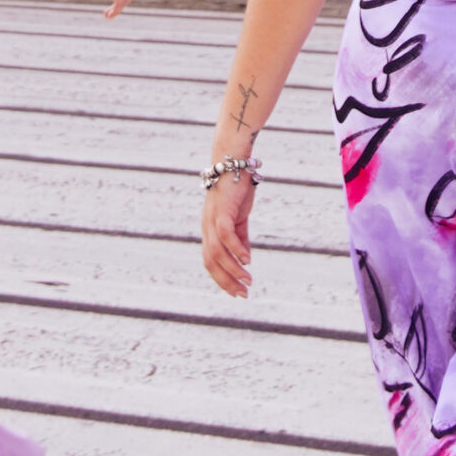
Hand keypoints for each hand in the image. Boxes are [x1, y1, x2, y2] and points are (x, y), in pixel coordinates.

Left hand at [202, 164, 256, 298]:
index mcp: (210, 230)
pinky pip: (225, 236)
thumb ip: (241, 237)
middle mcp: (207, 227)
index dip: (222, 279)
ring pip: (217, 253)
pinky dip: (236, 250)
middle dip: (226, 281)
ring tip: (248, 281)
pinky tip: (248, 260)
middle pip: (211, 262)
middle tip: (243, 294)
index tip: (237, 292)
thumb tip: (245, 258)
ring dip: (233, 270)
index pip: (211, 261)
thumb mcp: (240, 217)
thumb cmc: (236, 187)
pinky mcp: (222, 211)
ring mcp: (212, 219)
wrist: (233, 161)